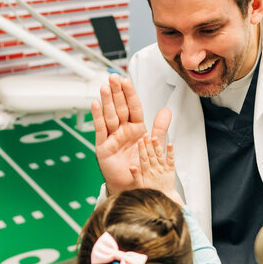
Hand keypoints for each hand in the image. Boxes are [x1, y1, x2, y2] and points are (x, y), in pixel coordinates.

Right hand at [91, 74, 170, 195]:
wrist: (132, 186)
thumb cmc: (141, 166)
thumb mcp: (153, 145)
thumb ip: (160, 128)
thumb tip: (167, 111)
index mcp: (136, 128)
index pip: (133, 107)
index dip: (130, 94)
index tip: (126, 80)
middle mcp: (122, 130)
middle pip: (120, 108)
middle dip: (116, 92)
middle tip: (113, 77)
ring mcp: (112, 137)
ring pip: (110, 116)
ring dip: (107, 101)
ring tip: (105, 87)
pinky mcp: (103, 146)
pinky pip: (100, 130)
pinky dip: (97, 117)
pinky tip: (95, 104)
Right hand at [130, 134, 183, 204]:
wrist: (165, 197)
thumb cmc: (151, 191)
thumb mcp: (140, 186)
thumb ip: (136, 176)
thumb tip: (131, 167)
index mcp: (147, 173)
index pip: (143, 159)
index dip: (141, 150)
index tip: (139, 141)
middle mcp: (155, 169)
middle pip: (151, 155)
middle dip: (148, 144)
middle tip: (146, 135)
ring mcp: (164, 169)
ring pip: (160, 156)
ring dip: (157, 146)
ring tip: (155, 138)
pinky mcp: (171, 170)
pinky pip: (171, 160)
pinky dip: (171, 152)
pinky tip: (170, 144)